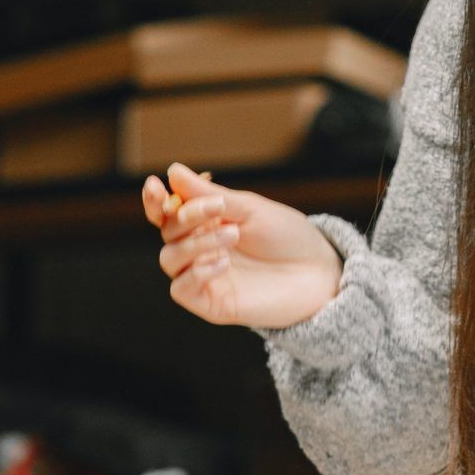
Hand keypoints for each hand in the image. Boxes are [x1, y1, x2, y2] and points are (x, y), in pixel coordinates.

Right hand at [141, 163, 342, 330]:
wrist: (320, 274)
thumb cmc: (289, 238)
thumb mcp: (252, 208)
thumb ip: (210, 194)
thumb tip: (174, 171)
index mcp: (207, 223)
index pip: (167, 212)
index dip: (155, 200)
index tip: (155, 185)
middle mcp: (200, 249)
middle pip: (167, 231)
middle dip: (185, 217)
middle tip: (217, 209)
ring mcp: (204, 276)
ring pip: (169, 259)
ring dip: (194, 244)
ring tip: (231, 235)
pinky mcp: (211, 303)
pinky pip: (181, 289)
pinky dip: (195, 272)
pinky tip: (222, 262)